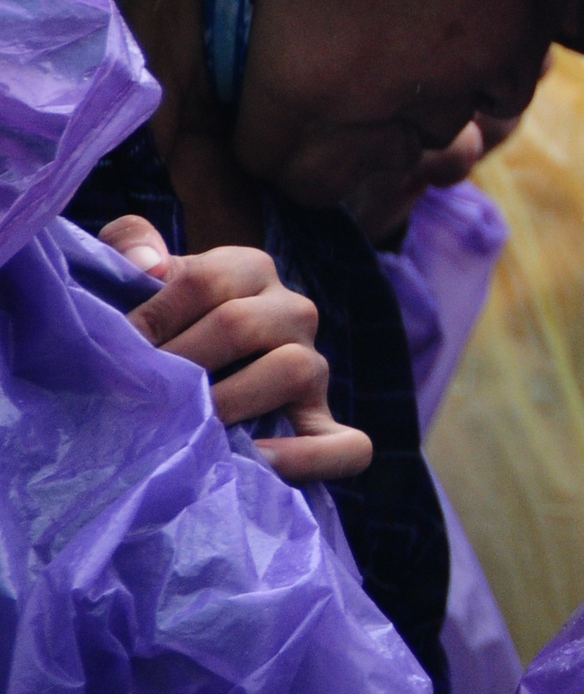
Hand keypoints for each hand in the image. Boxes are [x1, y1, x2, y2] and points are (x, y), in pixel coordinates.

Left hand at [106, 217, 373, 483]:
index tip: (118, 351)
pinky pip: (347, 444)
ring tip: (186, 428)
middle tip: (137, 397)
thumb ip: (131, 240)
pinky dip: (307, 456)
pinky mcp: (324, 426)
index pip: (205, 278)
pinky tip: (258, 461)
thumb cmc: (156, 327)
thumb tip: (150, 267)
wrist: (185, 381)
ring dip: (231, 404)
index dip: (152, 317)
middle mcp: (294, 311)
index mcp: (252, 269)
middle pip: (242, 324)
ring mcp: (316, 369)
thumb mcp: (135, 275)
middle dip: (179, 366)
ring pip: (297, 370)